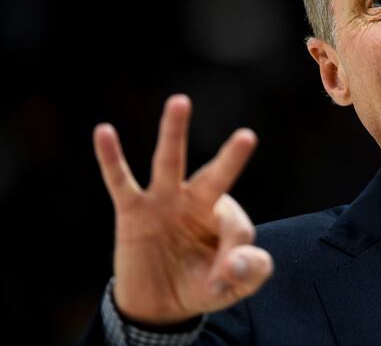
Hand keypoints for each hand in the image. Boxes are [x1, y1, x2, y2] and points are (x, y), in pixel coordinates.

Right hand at [93, 94, 272, 324]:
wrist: (158, 305)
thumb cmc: (202, 285)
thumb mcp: (233, 287)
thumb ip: (249, 273)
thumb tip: (238, 261)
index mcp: (224, 218)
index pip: (236, 227)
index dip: (236, 254)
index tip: (231, 273)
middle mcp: (196, 202)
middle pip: (216, 177)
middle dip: (231, 159)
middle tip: (247, 138)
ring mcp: (163, 203)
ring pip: (171, 163)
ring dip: (175, 134)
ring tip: (180, 102)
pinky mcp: (132, 212)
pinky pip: (120, 182)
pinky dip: (111, 158)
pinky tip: (103, 132)